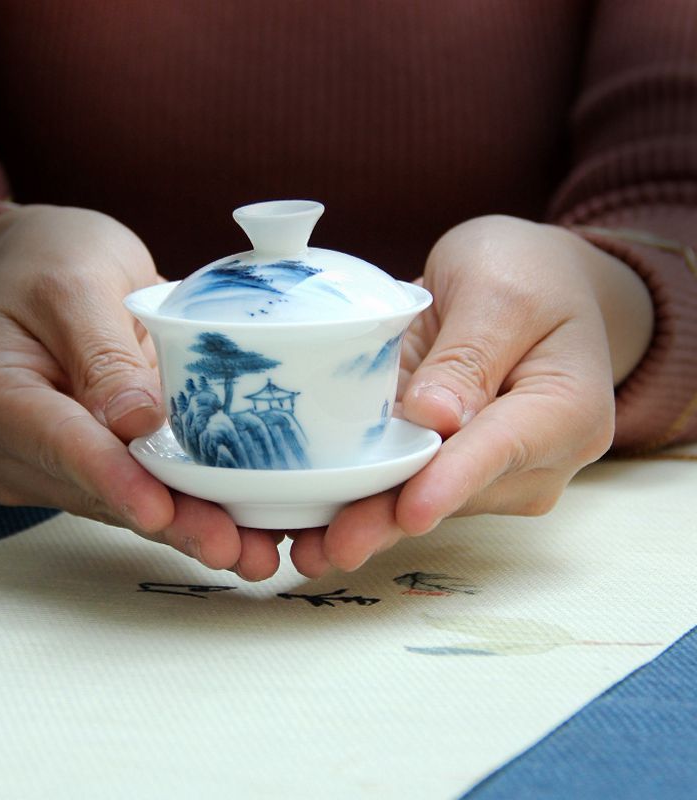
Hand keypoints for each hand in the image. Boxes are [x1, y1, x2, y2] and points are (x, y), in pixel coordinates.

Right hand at [0, 205, 283, 578]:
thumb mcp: (77, 286)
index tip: (159, 508)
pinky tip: (242, 526)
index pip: (58, 443)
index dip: (113, 480)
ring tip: (253, 549)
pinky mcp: (92, 464)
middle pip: (99, 489)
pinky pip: (143, 490)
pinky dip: (192, 505)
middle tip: (231, 548)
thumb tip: (137, 423)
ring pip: (127, 502)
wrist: (48, 266)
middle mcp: (14, 444)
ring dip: (191, 525)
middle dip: (171, 520)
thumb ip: (102, 354)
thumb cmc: (54, 262)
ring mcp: (52, 462)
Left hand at [289, 215, 653, 577]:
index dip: (452, 482)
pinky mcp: (449, 466)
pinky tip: (313, 528)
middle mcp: (536, 459)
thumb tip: (435, 418)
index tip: (410, 512)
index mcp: (567, 411)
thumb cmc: (525, 273)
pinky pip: (403, 486)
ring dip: (366, 520)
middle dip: (390, 517)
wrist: (530, 281)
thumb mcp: (500, 291)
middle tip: (332, 545)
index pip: (504, 450)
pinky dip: (359, 502)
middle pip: (455, 491)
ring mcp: (492, 471)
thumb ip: (470, 354)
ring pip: (422, 499)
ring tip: (310, 548)